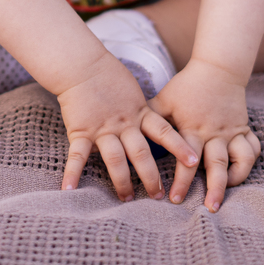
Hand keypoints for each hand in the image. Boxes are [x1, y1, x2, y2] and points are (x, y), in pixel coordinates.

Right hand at [58, 50, 197, 200]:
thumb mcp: (134, 92)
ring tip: (127, 199)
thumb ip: (142, 111)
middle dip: (151, 176)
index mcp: (140, 112)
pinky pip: (77, 155)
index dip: (179, 147)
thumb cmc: (109, 75)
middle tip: (160, 196)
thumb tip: (154, 127)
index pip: (164, 131)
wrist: (83, 65)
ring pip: (115, 159)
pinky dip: (73, 173)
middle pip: (141, 153)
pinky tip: (69, 189)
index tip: (193, 162)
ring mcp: (102, 128)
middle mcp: (124, 124)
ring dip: (122, 181)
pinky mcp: (81, 131)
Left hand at [148, 58, 261, 211]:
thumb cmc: (186, 85)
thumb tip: (127, 135)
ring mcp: (232, 131)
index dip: (182, 182)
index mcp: (194, 129)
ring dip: (236, 178)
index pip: (188, 161)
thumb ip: (148, 119)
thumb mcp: (164, 100)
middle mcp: (215, 133)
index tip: (175, 199)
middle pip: (217, 166)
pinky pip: (254, 148)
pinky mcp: (244, 128)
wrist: (217, 68)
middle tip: (209, 208)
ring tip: (228, 193)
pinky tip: (240, 172)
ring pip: (241, 160)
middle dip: (215, 189)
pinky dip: (249, 161)